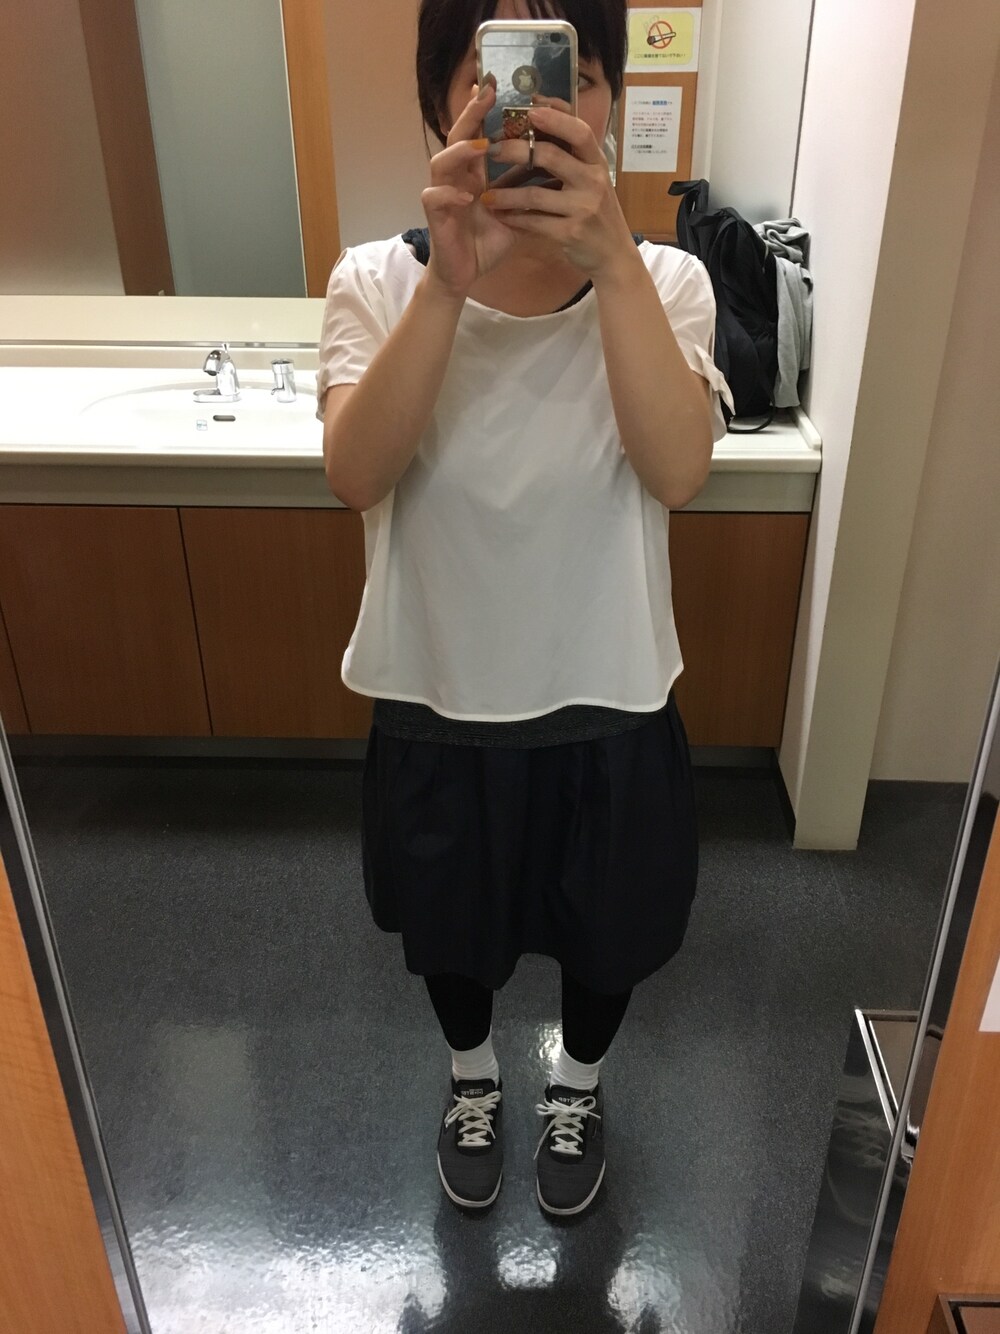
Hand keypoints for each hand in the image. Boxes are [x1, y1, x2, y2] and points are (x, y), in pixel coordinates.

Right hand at [421, 74, 521, 297]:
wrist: (466, 273)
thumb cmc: (488, 240)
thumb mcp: (515, 211)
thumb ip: (528, 189)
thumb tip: (558, 171)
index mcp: (475, 172)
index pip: (479, 133)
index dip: (486, 110)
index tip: (500, 85)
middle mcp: (457, 177)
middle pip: (458, 137)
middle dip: (472, 114)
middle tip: (487, 92)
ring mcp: (443, 194)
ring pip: (441, 161)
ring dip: (460, 151)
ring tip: (481, 146)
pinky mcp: (435, 216)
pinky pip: (434, 197)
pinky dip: (448, 194)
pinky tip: (466, 196)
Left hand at [480, 101, 635, 279]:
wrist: (613, 254)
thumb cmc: (597, 212)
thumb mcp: (592, 179)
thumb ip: (572, 156)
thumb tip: (540, 121)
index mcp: (597, 162)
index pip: (579, 131)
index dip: (555, 116)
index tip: (529, 106)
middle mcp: (593, 181)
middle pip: (550, 155)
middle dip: (515, 150)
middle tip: (491, 149)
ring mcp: (583, 208)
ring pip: (536, 193)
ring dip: (506, 194)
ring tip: (486, 194)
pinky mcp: (571, 233)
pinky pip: (535, 222)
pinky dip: (515, 218)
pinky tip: (500, 216)